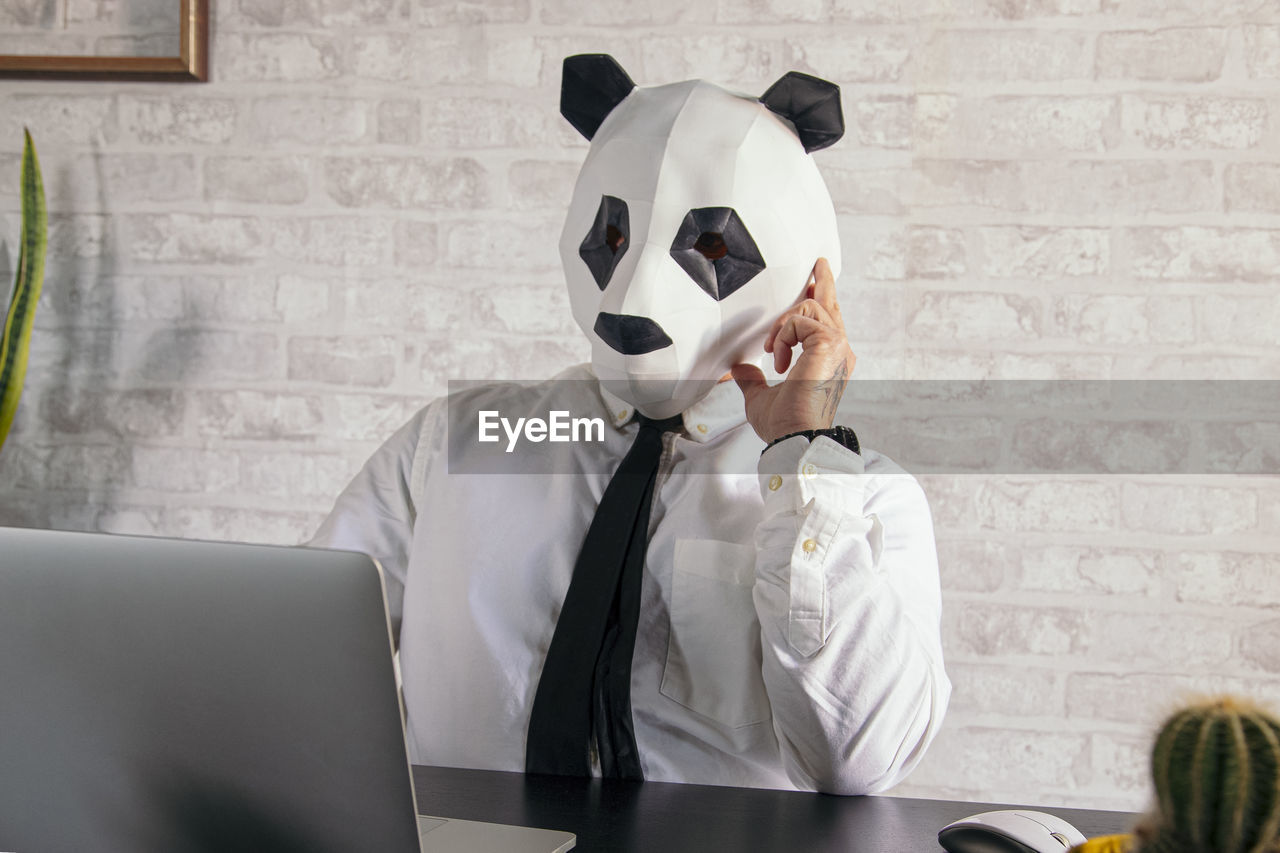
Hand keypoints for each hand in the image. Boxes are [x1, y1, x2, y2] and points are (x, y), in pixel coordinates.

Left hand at [731, 258, 855, 443]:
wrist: (794, 434)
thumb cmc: (785, 424)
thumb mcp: (761, 397)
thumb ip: (754, 379)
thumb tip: (741, 369)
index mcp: (828, 360)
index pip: (827, 322)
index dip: (818, 301)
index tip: (811, 287)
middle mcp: (839, 350)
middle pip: (831, 304)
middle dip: (823, 280)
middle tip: (818, 262)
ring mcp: (837, 345)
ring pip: (810, 306)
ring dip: (783, 325)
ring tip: (774, 351)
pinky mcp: (829, 343)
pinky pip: (799, 319)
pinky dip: (782, 336)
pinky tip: (779, 359)